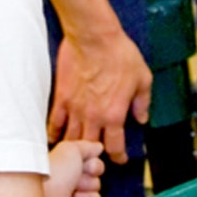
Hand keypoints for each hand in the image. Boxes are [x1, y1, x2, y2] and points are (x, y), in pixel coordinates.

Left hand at [44, 140, 106, 196]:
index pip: (96, 168)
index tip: (87, 168)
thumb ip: (87, 147)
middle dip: (90, 183)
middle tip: (75, 185)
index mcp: (72, 170)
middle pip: (98, 184)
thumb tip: (99, 147)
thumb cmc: (55, 171)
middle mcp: (74, 187)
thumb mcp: (71, 150)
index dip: (95, 167)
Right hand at [50, 32, 152, 163]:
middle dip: (95, 157)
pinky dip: (54, 134)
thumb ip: (142, 102)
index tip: (120, 159)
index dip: (118, 158)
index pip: (115, 147)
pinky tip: (55, 139)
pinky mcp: (61, 99)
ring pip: (71, 140)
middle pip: (90, 148)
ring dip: (74, 150)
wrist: (93, 36)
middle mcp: (93, 117)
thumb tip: (141, 118)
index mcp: (114, 115)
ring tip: (77, 154)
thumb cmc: (119, 54)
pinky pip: (54, 124)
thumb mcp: (142, 78)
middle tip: (97, 159)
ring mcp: (74, 110)